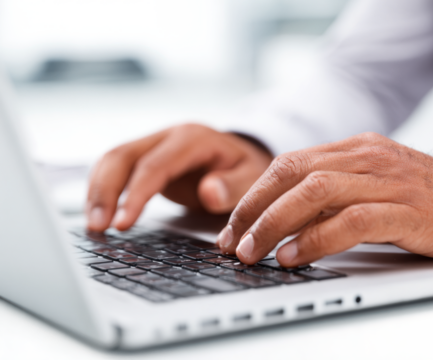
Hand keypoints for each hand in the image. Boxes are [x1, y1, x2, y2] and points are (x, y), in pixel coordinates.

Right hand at [84, 121, 272, 231]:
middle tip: (98, 228)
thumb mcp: (252, 177)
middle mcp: (169, 136)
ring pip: (113, 160)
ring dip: (98, 191)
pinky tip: (99, 215)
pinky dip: (103, 190)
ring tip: (92, 226)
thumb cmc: (246, 169)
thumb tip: (208, 192)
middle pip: (124, 156)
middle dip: (105, 191)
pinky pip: (116, 169)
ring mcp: (154, 144)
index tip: (123, 223)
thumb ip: (234, 186)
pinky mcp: (146, 157)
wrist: (240, 156)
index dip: (136, 194)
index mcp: (194, 140)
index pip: (157, 165)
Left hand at [217, 132, 432, 265]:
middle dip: (254, 208)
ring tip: (252, 251)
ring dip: (275, 223)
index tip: (232, 225)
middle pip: (293, 173)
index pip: (289, 164)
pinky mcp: (407, 209)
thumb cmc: (426, 199)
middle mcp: (366, 158)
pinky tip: (294, 256)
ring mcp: (387, 181)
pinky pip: (352, 220)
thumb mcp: (374, 184)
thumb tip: (286, 219)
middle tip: (232, 241)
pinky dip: (317, 239)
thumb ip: (336, 192)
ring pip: (315, 192)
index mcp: (355, 149)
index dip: (254, 194)